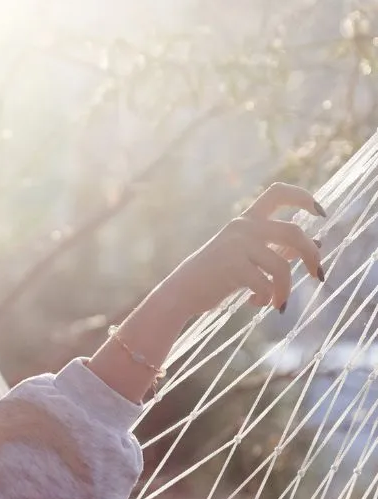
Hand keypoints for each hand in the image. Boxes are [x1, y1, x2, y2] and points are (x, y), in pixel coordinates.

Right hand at [155, 182, 325, 317]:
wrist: (180, 294)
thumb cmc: (214, 278)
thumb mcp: (247, 259)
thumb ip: (278, 250)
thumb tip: (317, 245)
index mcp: (245, 220)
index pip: (278, 193)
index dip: (303, 198)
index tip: (319, 213)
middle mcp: (243, 227)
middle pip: (293, 232)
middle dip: (312, 255)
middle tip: (318, 275)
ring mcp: (237, 246)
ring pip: (282, 266)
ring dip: (286, 289)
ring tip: (279, 304)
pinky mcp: (233, 267)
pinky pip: (265, 285)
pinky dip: (266, 298)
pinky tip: (255, 303)